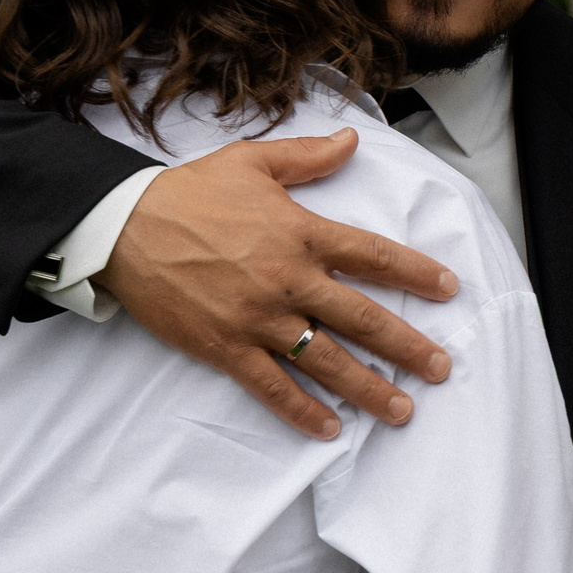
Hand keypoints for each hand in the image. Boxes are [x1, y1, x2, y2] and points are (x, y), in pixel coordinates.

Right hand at [94, 128, 460, 438]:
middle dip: (407, 347)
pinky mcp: (226, 347)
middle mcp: (288, 279)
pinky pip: (272, 386)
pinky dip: (302, 411)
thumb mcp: (251, 162)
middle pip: (362, 318)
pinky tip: (329, 430)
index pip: (372, 255)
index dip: (415, 273)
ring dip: (368, 389)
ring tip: (401, 411)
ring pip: (326, 361)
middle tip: (441, 369)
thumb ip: (307, 157)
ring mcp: (258, 319)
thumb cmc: (188, 193)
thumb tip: (352, 143)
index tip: (449, 289)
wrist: (123, 228)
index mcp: (300, 233)